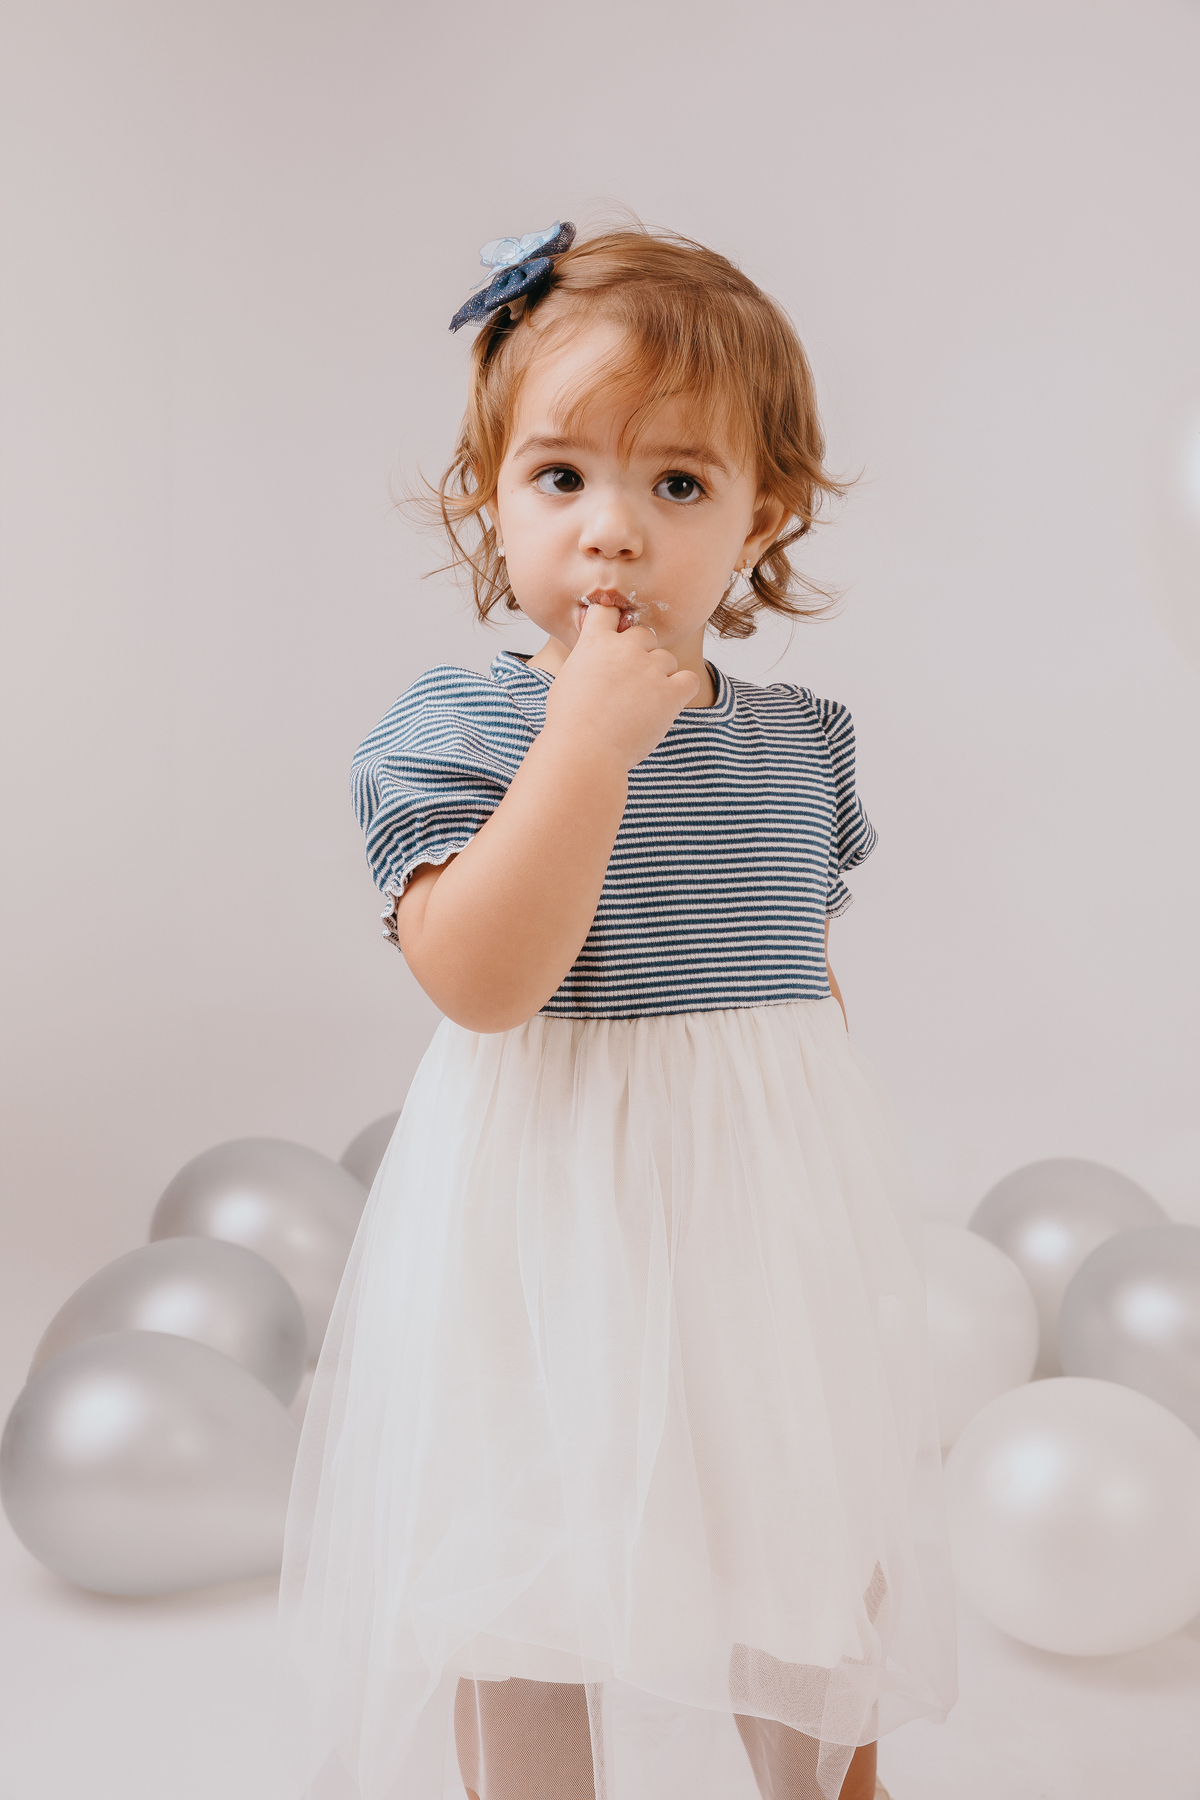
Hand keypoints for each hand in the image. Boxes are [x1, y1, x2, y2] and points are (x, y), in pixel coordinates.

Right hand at [541, 600, 700, 773]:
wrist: (583, 751)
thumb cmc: (569, 724)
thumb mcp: (567, 680)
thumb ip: (588, 662)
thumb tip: (597, 664)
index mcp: (596, 642)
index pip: (609, 611)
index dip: (615, 624)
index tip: (616, 640)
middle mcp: (625, 649)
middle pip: (646, 635)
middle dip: (642, 655)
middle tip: (631, 683)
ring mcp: (650, 669)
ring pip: (667, 660)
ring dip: (660, 677)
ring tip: (643, 704)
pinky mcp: (670, 693)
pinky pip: (689, 680)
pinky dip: (681, 691)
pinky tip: (666, 706)